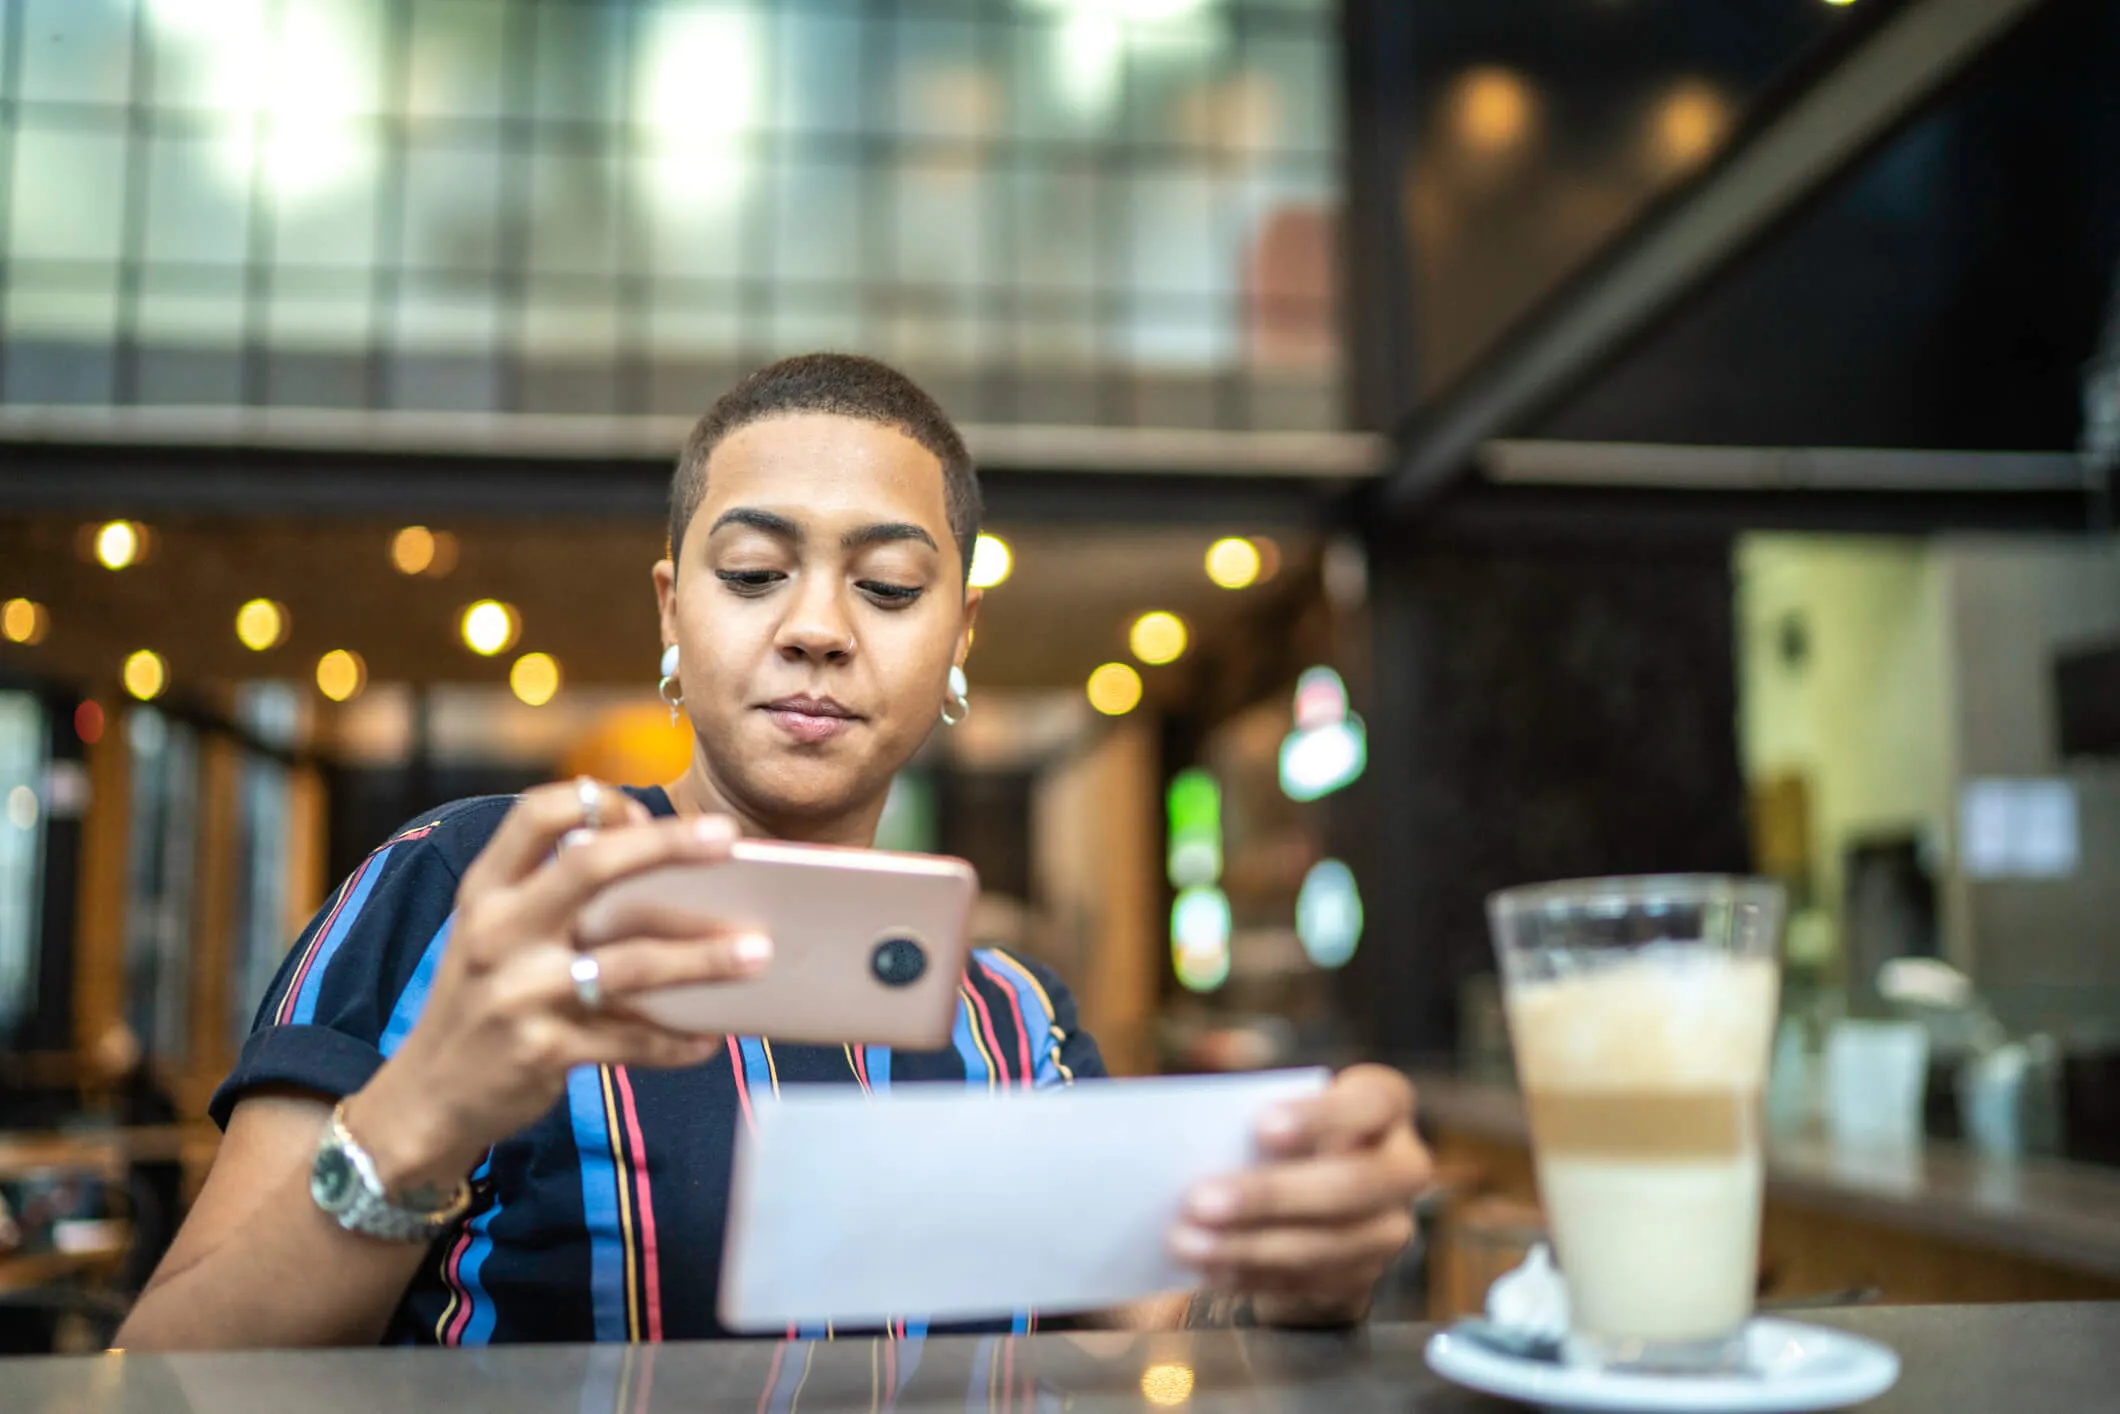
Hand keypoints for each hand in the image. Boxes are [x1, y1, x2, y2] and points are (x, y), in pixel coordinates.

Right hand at [344, 781, 770, 1192]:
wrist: (425, 1099)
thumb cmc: (483, 1001)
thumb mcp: (496, 937)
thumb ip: (555, 899)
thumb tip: (671, 878)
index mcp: (486, 892)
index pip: (537, 814)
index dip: (598, 802)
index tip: (647, 811)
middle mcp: (498, 933)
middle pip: (589, 868)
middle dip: (666, 847)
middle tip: (729, 839)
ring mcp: (518, 994)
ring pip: (629, 964)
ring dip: (701, 958)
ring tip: (757, 951)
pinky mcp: (542, 1053)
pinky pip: (631, 1041)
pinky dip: (679, 1040)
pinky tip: (713, 1037)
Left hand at [1170, 1065, 1431, 1326]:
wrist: (1319, 1197)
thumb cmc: (1290, 1134)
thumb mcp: (1282, 1111)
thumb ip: (1252, 1120)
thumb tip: (1187, 1138)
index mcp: (1386, 1105)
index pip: (1372, 1104)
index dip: (1320, 1117)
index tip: (1260, 1127)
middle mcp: (1403, 1165)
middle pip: (1351, 1184)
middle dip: (1270, 1196)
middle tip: (1199, 1200)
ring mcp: (1391, 1226)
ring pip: (1329, 1244)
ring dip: (1250, 1247)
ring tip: (1188, 1242)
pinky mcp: (1365, 1274)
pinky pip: (1309, 1280)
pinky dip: (1251, 1274)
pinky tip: (1208, 1268)